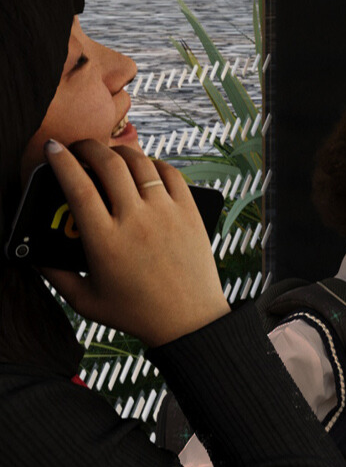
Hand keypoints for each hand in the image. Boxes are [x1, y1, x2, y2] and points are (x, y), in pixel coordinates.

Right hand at [39, 137, 222, 346]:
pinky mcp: (190, 213)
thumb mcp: (84, 300)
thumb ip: (54, 275)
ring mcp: (166, 214)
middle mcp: (136, 221)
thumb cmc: (135, 313)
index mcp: (105, 240)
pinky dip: (154, 164)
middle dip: (88, 146)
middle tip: (78, 146)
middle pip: (109, 165)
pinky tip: (143, 167)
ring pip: (141, 164)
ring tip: (107, 153)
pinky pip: (171, 174)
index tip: (52, 148)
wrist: (189, 320)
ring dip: (120, 151)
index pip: (77, 187)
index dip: (61, 162)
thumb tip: (34, 255)